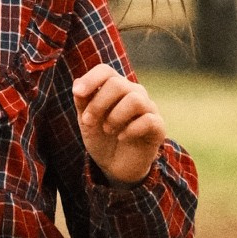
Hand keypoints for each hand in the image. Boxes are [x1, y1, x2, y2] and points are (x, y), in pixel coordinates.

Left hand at [71, 62, 167, 185]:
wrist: (115, 166)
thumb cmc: (101, 137)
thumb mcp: (86, 120)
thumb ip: (82, 101)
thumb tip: (78, 82)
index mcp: (116, 87)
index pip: (105, 71)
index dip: (91, 79)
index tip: (77, 93)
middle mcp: (134, 93)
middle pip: (117, 84)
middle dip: (98, 103)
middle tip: (89, 121)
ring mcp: (148, 109)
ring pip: (135, 99)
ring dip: (115, 116)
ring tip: (108, 130)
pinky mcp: (158, 127)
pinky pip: (148, 120)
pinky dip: (131, 129)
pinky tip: (122, 137)